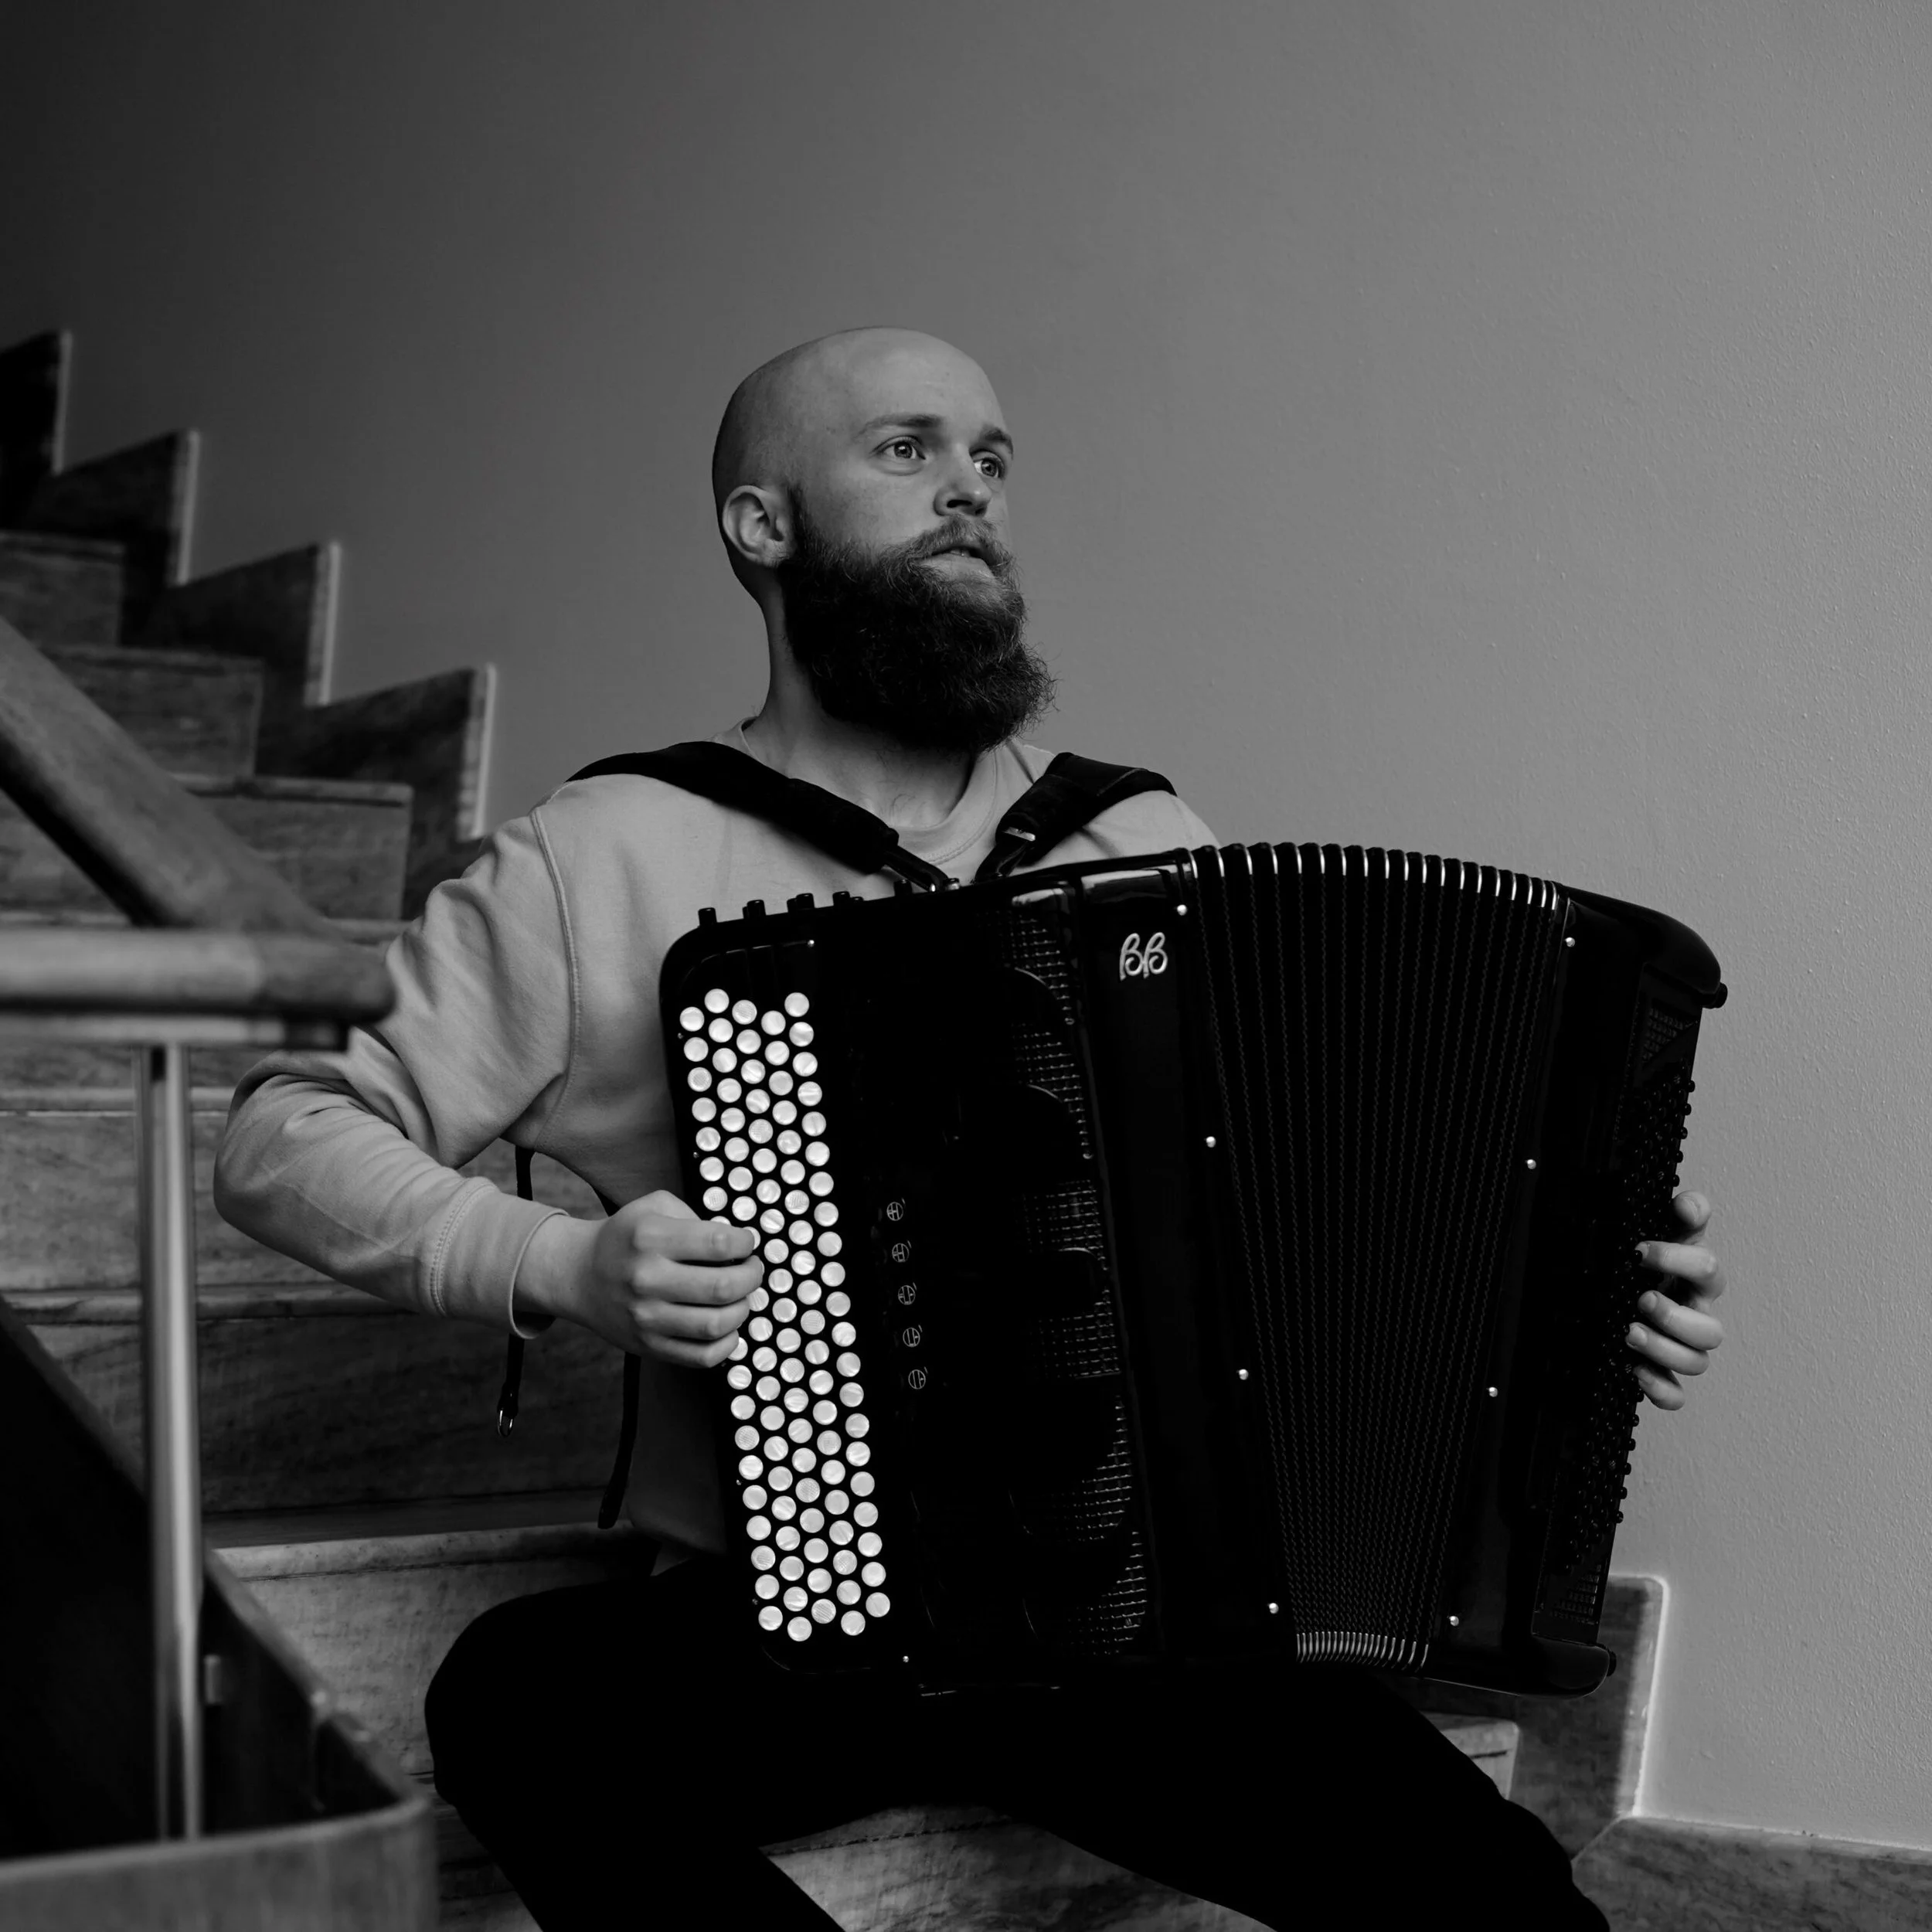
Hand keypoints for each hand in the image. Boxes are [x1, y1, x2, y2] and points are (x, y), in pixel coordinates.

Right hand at [518, 1191, 761, 1367]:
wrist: (580, 1276)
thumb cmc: (627, 1238)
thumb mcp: (653, 1207)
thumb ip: (694, 1214)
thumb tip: (735, 1244)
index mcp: (650, 1238)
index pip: (719, 1243)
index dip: (745, 1244)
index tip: (745, 1244)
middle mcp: (647, 1279)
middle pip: (723, 1287)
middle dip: (751, 1277)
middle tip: (750, 1270)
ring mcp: (646, 1318)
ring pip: (716, 1324)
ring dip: (742, 1310)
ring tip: (739, 1297)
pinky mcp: (649, 1346)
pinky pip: (702, 1357)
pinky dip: (727, 1344)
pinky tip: (726, 1326)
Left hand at [1627, 1190, 1724, 1410]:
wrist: (1628, 1285)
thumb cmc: (1652, 1260)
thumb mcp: (1668, 1229)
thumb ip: (1685, 1212)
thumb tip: (1689, 1205)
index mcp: (1699, 1278)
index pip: (1707, 1269)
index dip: (1677, 1259)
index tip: (1639, 1251)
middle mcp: (1697, 1315)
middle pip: (1711, 1331)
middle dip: (1675, 1317)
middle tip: (1642, 1299)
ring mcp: (1684, 1346)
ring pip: (1697, 1363)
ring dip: (1665, 1351)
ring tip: (1629, 1333)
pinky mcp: (1665, 1372)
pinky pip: (1675, 1395)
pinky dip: (1660, 1389)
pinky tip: (1635, 1372)